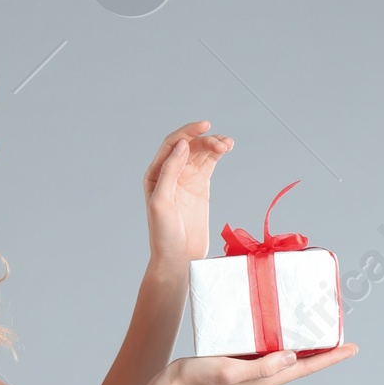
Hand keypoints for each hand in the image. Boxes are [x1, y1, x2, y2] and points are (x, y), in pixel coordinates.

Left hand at [145, 121, 232, 265]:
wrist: (178, 258)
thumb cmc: (164, 234)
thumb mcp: (161, 202)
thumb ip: (169, 171)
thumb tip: (183, 145)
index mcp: (155, 174)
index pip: (172, 144)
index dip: (188, 132)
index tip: (205, 126)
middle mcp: (169, 173)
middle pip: (189, 145)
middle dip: (205, 140)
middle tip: (222, 145)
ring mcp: (186, 179)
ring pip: (201, 152)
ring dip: (214, 144)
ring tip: (228, 145)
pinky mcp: (200, 186)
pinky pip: (209, 163)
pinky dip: (218, 153)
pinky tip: (227, 148)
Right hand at [163, 342, 358, 384]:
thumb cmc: (196, 378)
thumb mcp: (229, 369)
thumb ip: (261, 366)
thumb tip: (292, 356)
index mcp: (264, 381)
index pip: (305, 367)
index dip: (330, 357)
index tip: (352, 347)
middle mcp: (262, 378)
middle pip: (300, 363)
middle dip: (321, 351)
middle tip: (338, 332)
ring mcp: (251, 373)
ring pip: (285, 358)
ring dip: (302, 346)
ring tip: (315, 330)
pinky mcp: (239, 365)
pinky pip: (268, 353)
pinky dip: (280, 341)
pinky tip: (279, 329)